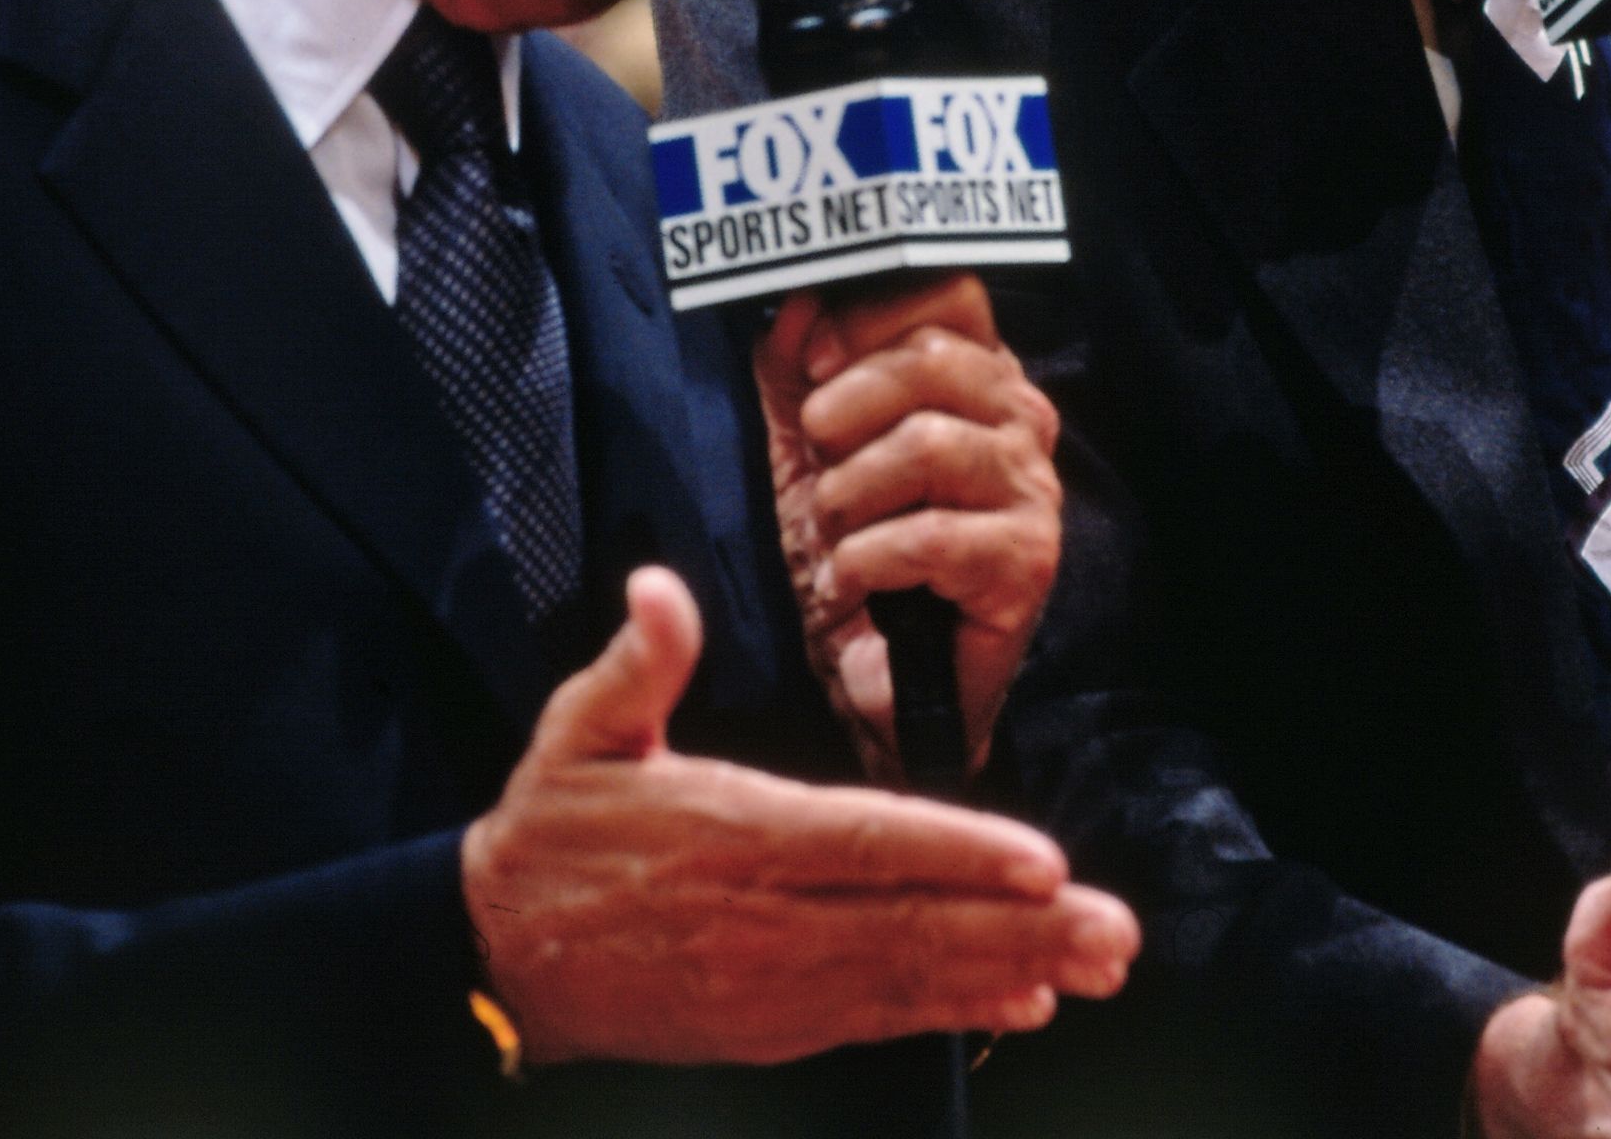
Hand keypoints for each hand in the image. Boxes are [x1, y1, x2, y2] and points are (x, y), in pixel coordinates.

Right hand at [461, 566, 1136, 1065]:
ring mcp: (770, 982)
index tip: (1044, 859)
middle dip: (1024, 927)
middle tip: (1118, 930)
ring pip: (908, 977)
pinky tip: (1022, 1000)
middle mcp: (763, 915)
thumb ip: (638, 662)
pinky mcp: (767, 1026)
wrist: (492, 956)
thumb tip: (657, 583)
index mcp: (730, 831)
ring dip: (1011, 970)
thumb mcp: (579, 731)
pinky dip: (952, 1010)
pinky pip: (875, 1018)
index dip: (959, 851)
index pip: (865, 841)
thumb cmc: (549, 832)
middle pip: (912, 922)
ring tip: (1098, 965)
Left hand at [756, 274, 1059, 780]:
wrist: (881, 678)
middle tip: (818, 467)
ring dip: (847, 497)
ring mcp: (1033, 489)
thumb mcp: (805, 451)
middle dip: (842, 413)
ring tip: (833, 536)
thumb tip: (795, 303)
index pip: (947, 292)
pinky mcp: (1028, 561)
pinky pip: (928, 537)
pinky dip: (862, 562)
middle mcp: (1020, 418)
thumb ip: (793, 371)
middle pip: (930, 360)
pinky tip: (850, 584)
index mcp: (976, 374)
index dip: (867, 317)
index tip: (814, 364)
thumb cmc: (855, 551)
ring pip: (925, 446)